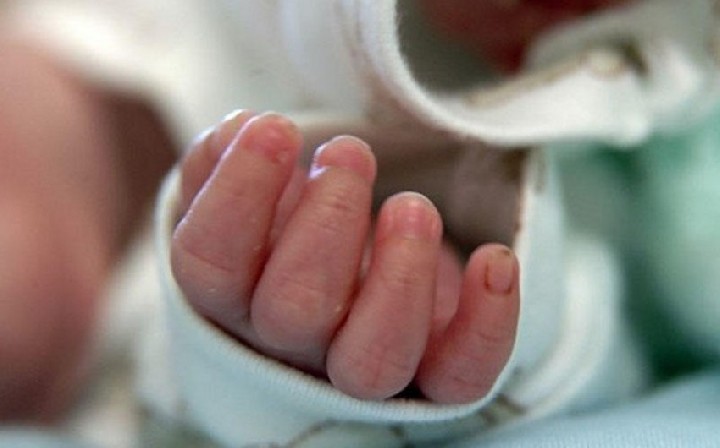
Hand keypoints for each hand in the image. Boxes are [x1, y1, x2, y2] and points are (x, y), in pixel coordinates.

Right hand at [172, 111, 519, 402]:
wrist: (344, 281)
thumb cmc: (288, 227)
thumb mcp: (247, 192)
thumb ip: (226, 164)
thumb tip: (237, 131)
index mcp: (231, 297)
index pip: (209, 263)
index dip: (238, 193)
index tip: (270, 127)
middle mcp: (289, 345)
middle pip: (293, 311)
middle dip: (325, 223)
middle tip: (348, 152)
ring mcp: (359, 367)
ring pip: (373, 360)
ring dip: (399, 277)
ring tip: (411, 206)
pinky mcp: (431, 378)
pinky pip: (459, 376)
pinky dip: (487, 324)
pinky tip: (494, 262)